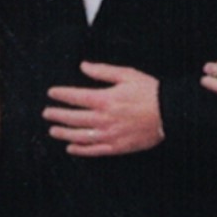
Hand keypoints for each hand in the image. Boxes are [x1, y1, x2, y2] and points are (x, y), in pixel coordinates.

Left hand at [44, 61, 163, 155]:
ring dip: (63, 134)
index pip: (75, 97)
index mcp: (104, 99)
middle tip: (47, 113)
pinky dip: (80, 150)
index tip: (51, 93)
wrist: (169, 113)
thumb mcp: (127, 75)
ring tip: (53, 130)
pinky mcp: (116, 147)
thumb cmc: (149, 92)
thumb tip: (84, 66)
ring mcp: (109, 135)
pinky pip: (93, 151)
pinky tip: (71, 148)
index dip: (61, 94)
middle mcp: (103, 119)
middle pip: (73, 118)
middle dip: (57, 115)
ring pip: (79, 136)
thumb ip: (103, 71)